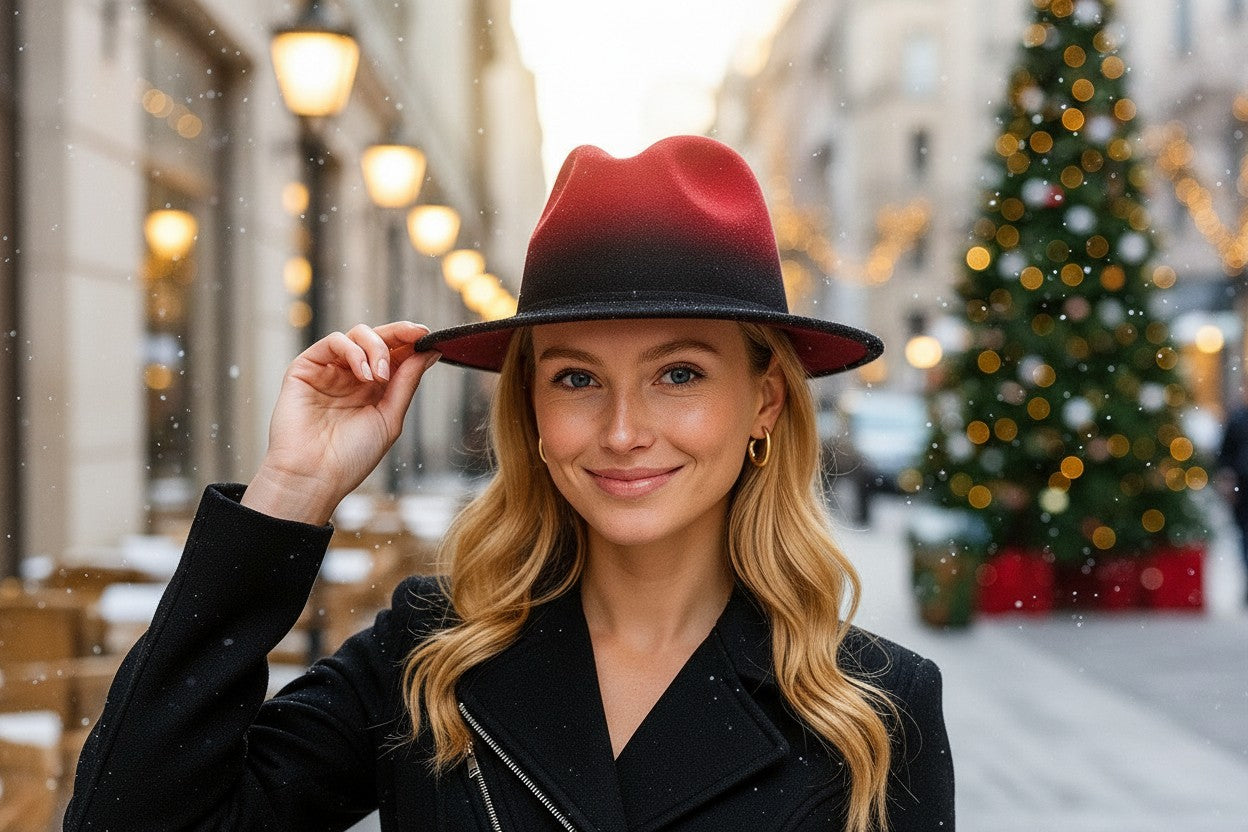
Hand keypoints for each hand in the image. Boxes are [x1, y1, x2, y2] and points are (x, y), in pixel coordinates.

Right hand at [242, 322, 439, 523]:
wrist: (314, 477)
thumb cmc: (350, 457)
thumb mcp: (389, 418)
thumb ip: (407, 382)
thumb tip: (430, 352)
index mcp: (373, 388)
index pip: (394, 353)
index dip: (411, 341)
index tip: (429, 336)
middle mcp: (351, 376)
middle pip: (377, 339)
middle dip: (399, 333)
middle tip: (417, 335)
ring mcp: (328, 370)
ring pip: (356, 335)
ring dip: (376, 348)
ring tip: (381, 377)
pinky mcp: (305, 368)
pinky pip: (332, 342)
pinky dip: (353, 351)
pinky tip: (364, 374)